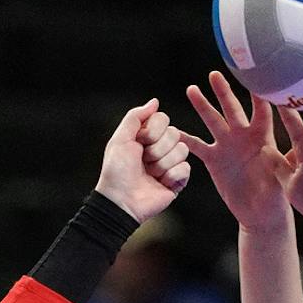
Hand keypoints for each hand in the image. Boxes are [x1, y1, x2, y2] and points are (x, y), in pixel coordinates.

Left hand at [96, 99, 192, 222]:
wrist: (121, 201)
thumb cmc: (117, 171)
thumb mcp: (121, 139)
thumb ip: (136, 116)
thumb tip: (155, 101)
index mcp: (147, 137)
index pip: (163, 119)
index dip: (153, 131)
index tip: (140, 143)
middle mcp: (160, 148)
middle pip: (175, 133)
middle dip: (157, 149)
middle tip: (144, 161)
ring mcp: (170, 164)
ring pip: (182, 150)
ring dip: (163, 164)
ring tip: (151, 174)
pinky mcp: (178, 181)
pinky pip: (186, 168)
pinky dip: (171, 176)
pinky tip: (160, 183)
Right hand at [181, 72, 290, 232]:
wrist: (260, 212)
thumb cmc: (277, 194)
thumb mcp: (284, 175)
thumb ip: (287, 159)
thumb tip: (298, 146)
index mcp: (263, 136)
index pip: (261, 110)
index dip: (258, 94)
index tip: (254, 76)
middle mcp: (243, 136)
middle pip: (232, 109)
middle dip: (224, 92)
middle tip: (215, 74)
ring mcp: (227, 146)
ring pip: (213, 121)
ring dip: (202, 106)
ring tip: (192, 89)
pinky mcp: (214, 160)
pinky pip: (198, 147)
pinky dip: (185, 140)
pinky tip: (173, 130)